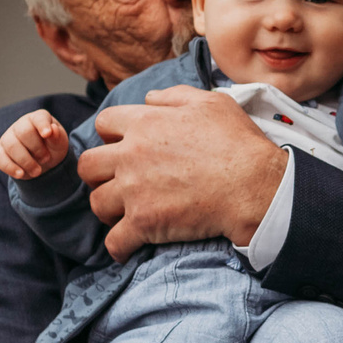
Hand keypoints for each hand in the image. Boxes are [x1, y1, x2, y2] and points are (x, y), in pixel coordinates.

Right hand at [0, 110, 67, 178]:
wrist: (43, 162)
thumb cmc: (52, 148)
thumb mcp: (59, 143)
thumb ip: (57, 137)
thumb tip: (53, 129)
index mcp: (37, 119)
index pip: (38, 118)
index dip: (42, 125)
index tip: (47, 134)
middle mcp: (20, 125)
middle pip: (24, 133)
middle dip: (37, 149)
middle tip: (46, 159)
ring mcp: (7, 138)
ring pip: (12, 146)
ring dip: (26, 161)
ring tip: (37, 171)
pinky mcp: (0, 153)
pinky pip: (0, 159)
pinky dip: (11, 168)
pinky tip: (21, 174)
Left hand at [79, 86, 287, 260]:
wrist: (253, 186)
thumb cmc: (238, 143)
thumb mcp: (211, 102)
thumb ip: (174, 95)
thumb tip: (150, 99)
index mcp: (145, 123)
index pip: (103, 123)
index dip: (110, 135)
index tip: (121, 146)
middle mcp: (131, 155)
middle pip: (88, 165)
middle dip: (98, 173)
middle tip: (116, 180)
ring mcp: (134, 191)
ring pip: (97, 203)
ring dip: (108, 208)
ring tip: (124, 212)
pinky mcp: (144, 223)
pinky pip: (114, 241)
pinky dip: (118, 246)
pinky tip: (126, 247)